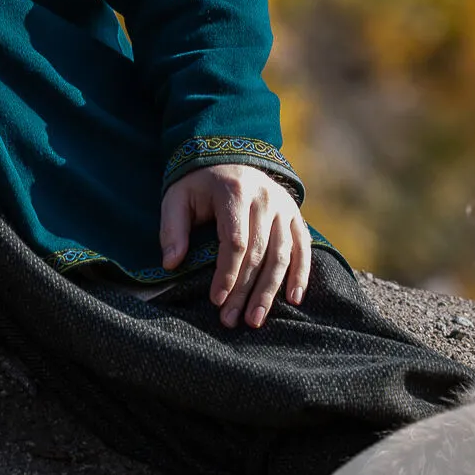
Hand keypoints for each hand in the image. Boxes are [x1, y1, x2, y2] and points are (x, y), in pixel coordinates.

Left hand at [159, 162, 310, 329]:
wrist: (229, 154)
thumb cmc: (199, 183)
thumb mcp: (177, 197)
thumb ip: (172, 228)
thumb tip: (171, 263)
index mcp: (235, 193)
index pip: (236, 241)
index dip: (227, 273)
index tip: (216, 300)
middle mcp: (265, 198)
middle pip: (259, 253)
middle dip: (245, 291)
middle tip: (230, 320)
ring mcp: (283, 206)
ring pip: (282, 255)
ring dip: (270, 290)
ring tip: (255, 319)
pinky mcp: (294, 214)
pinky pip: (303, 247)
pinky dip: (301, 274)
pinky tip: (292, 299)